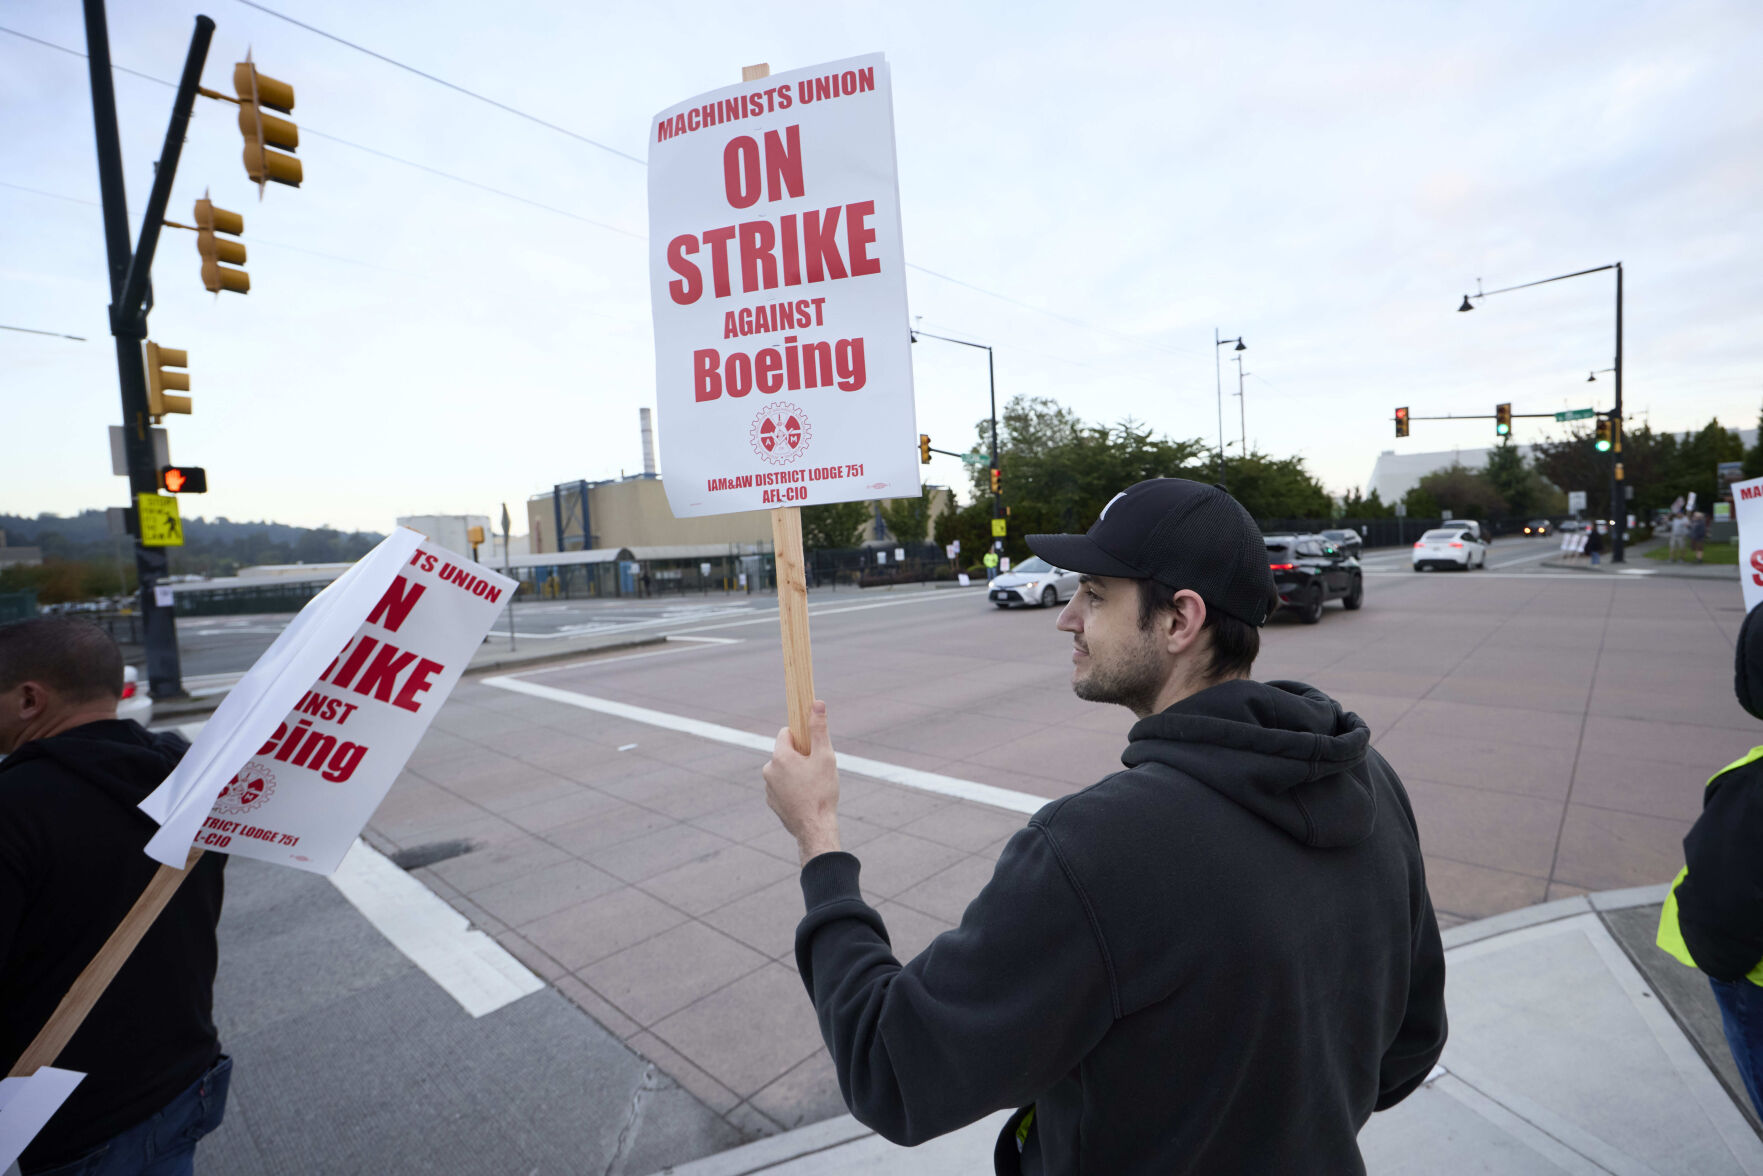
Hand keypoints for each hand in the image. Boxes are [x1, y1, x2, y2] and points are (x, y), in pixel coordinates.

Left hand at [763, 700, 841, 865]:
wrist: (815, 828)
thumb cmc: (822, 791)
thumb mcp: (825, 756)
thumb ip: (819, 729)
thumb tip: (816, 703)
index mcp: (780, 756)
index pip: (787, 733)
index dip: (802, 737)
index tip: (813, 746)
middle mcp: (769, 770)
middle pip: (786, 752)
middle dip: (800, 756)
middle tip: (817, 769)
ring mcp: (768, 788)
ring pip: (784, 770)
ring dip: (796, 772)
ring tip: (813, 785)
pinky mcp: (772, 802)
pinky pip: (782, 786)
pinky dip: (792, 788)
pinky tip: (806, 797)